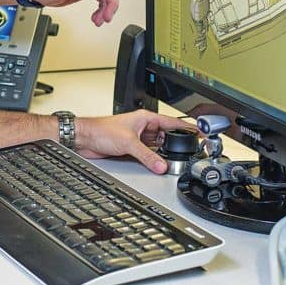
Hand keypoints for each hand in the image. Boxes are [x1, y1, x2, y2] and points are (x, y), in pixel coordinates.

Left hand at [74, 110, 195, 173]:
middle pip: (167, 137)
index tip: (200, 133)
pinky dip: (154, 160)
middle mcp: (143, 128)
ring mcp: (138, 138)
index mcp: (145, 118)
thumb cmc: (101, 130)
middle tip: (190, 152)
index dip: (187, 127)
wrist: (85, 139)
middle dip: (177, 145)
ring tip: (175, 161)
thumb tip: (162, 166)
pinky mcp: (132, 149)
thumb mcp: (129, 143)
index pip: (172, 122)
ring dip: (164, 154)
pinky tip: (158, 165)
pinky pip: (149, 155)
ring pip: (158, 147)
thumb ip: (147, 156)